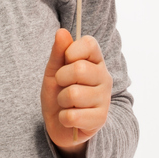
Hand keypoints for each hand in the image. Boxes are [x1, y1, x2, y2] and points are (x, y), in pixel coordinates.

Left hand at [40, 28, 112, 153]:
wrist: (60, 125)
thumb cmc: (59, 93)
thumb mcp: (53, 71)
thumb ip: (58, 52)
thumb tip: (61, 32)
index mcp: (95, 61)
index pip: (89, 43)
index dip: (71, 51)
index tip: (66, 62)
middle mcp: (105, 77)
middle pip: (79, 69)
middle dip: (61, 79)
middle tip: (63, 86)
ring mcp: (105, 98)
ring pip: (73, 94)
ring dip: (62, 101)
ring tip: (67, 103)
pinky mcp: (100, 119)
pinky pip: (72, 116)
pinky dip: (64, 118)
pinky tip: (70, 118)